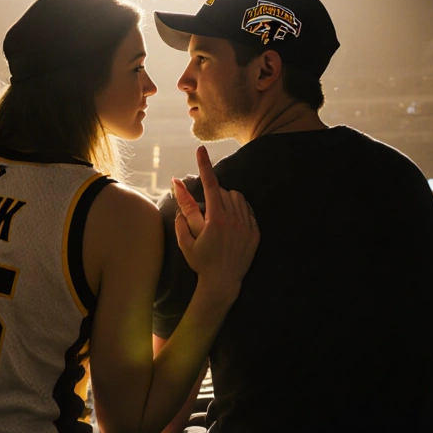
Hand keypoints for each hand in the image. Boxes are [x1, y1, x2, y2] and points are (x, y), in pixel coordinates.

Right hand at [172, 146, 259, 294]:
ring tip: (218, 218)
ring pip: (237, 198)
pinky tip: (230, 224)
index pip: (210, 185)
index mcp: (216, 220)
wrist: (222, 283)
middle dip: (212, 195)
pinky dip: (238, 210)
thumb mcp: (186, 238)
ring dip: (226, 200)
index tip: (201, 149)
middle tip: (205, 214)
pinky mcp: (255, 233)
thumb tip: (177, 185)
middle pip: (222, 191)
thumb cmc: (200, 261)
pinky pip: (247, 210)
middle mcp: (234, 220)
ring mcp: (247, 226)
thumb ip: (183, 210)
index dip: (204, 165)